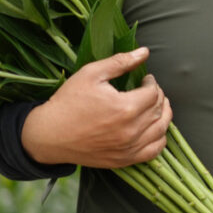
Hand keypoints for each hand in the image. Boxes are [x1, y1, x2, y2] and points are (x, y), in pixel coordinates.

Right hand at [21, 47, 172, 168]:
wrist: (49, 135)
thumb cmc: (68, 102)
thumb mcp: (91, 74)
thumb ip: (120, 62)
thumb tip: (144, 52)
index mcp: (125, 108)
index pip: (153, 93)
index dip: (152, 83)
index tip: (146, 79)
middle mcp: (131, 130)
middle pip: (159, 110)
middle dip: (158, 96)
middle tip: (150, 90)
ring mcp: (129, 148)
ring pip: (161, 129)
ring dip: (163, 114)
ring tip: (156, 105)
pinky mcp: (125, 160)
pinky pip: (154, 151)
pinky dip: (160, 138)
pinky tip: (154, 128)